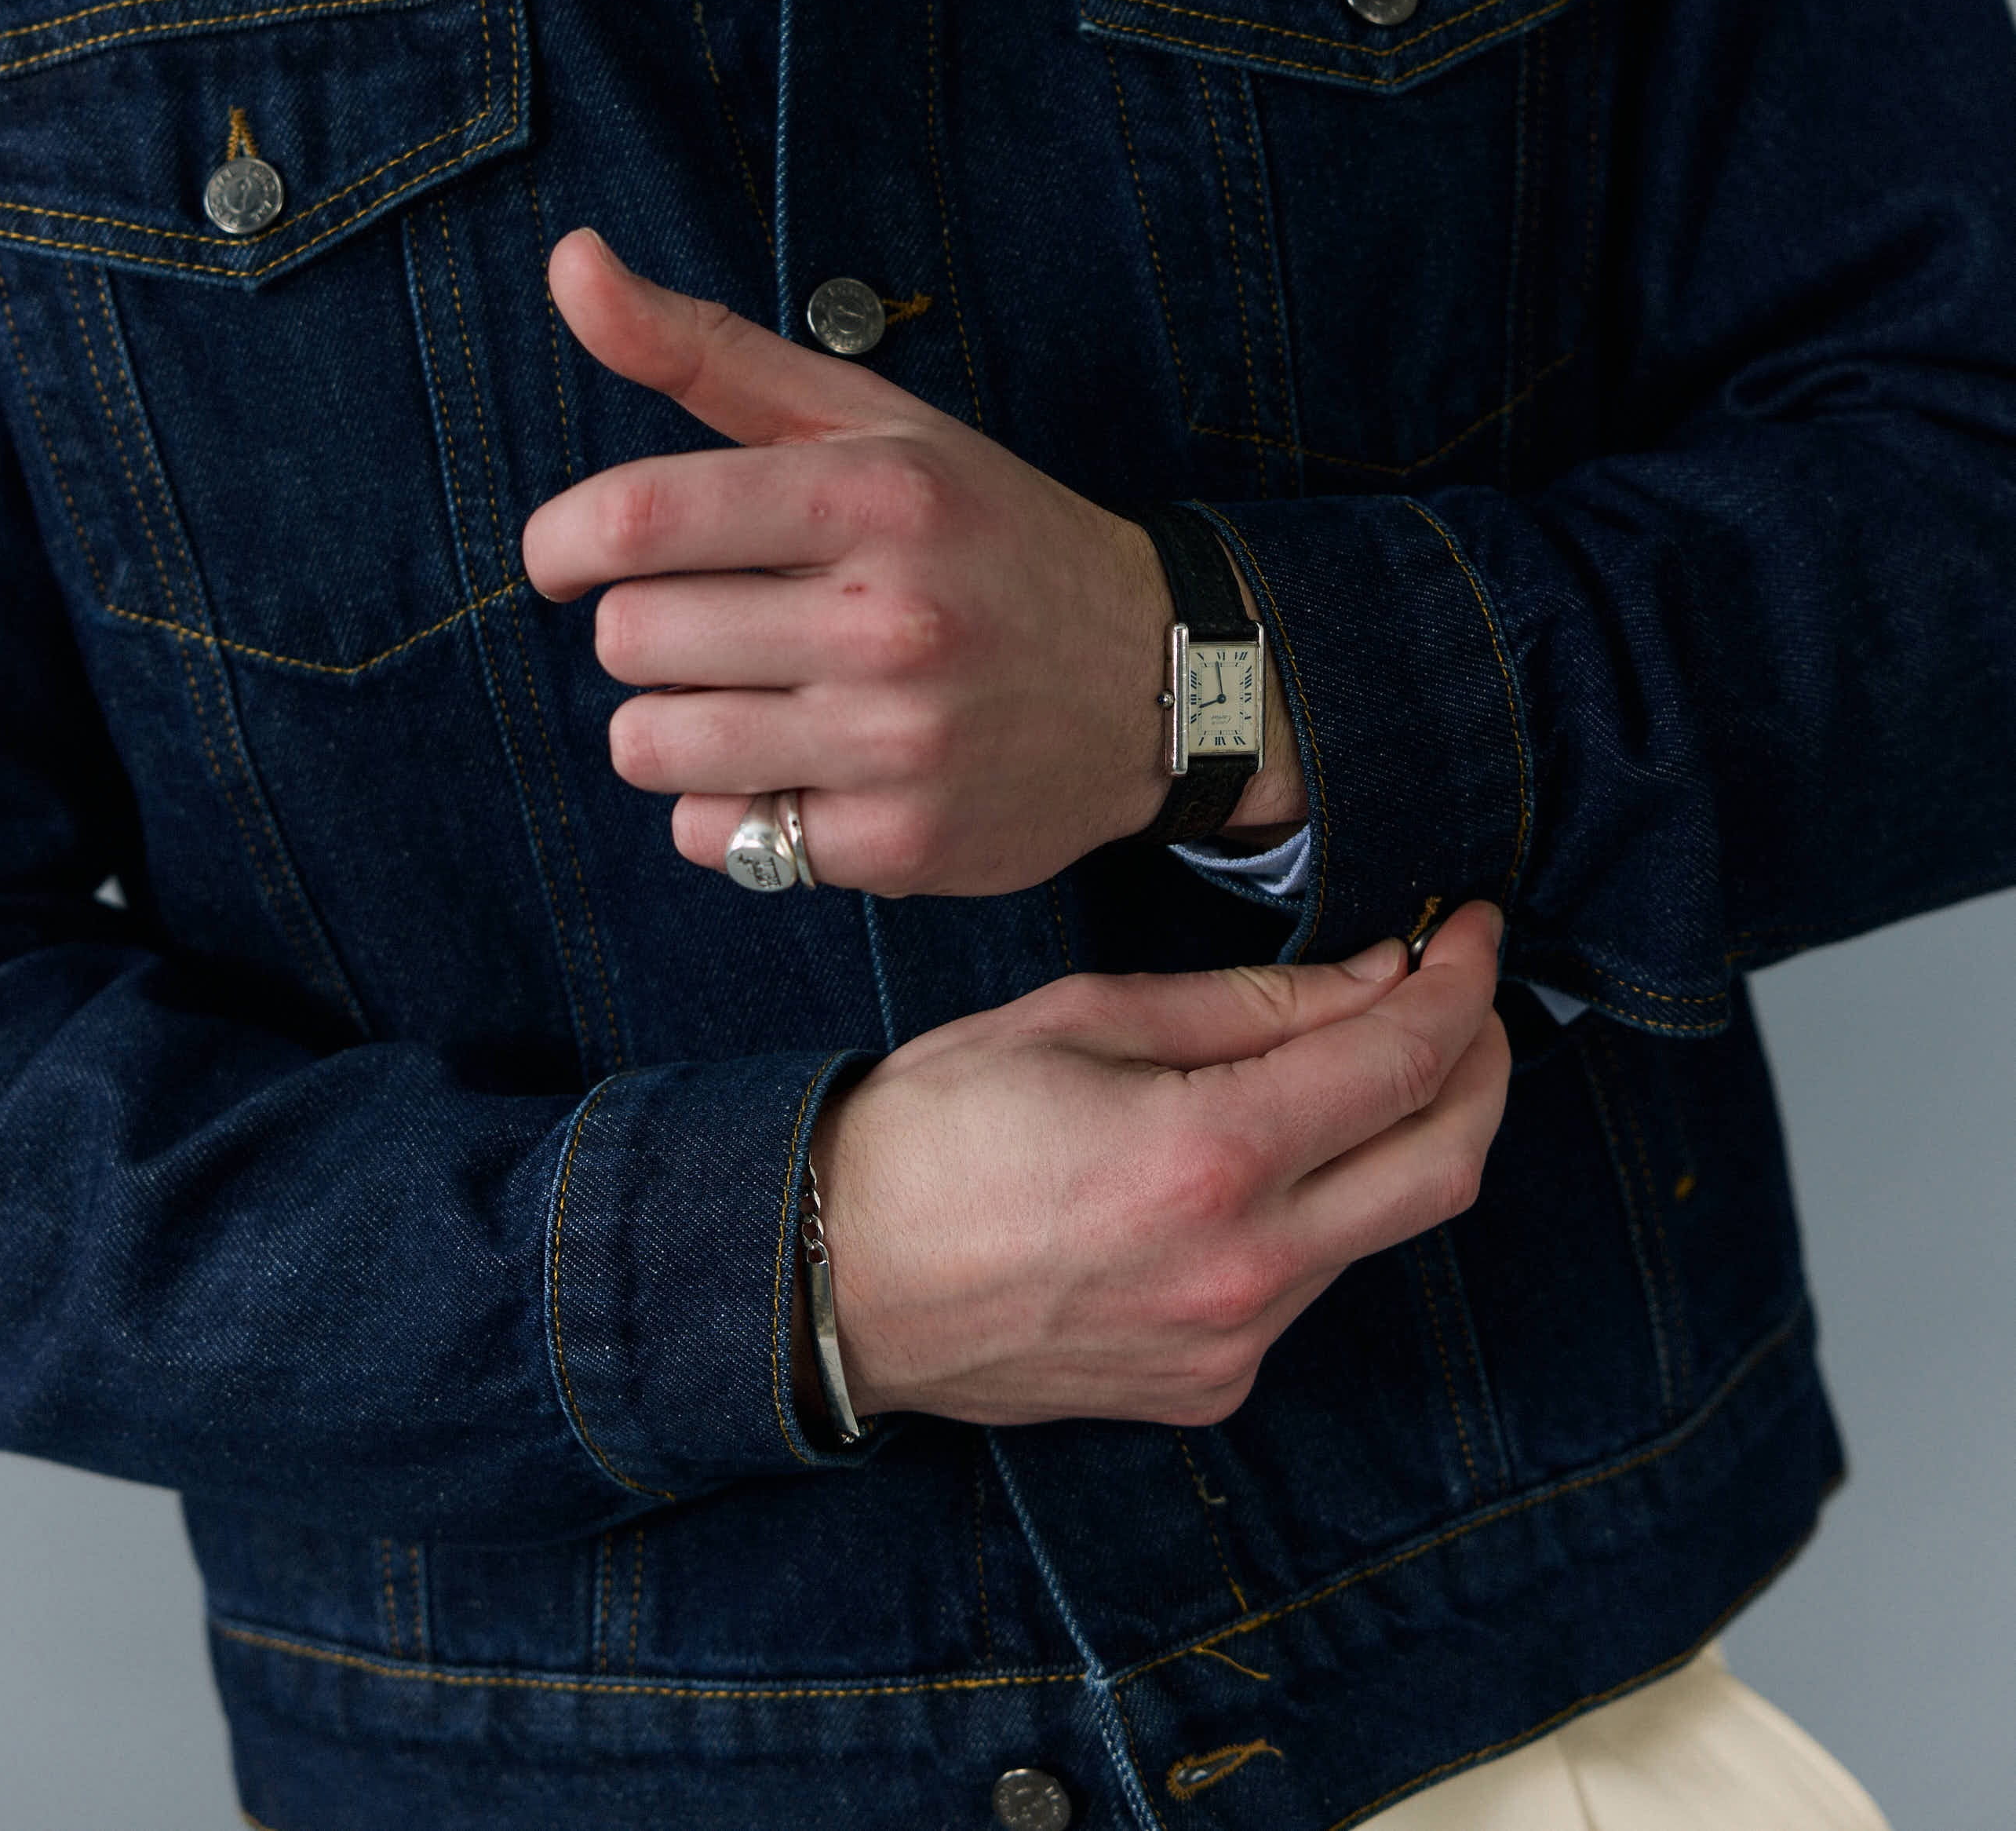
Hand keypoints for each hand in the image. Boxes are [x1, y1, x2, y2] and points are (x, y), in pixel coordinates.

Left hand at [521, 234, 1306, 895]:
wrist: (1155, 679)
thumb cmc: (981, 533)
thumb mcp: (868, 422)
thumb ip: (706, 350)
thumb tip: (570, 261)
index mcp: (874, 498)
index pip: (639, 519)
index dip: (560, 540)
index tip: (563, 553)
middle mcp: (890, 620)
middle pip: (629, 639)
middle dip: (644, 627)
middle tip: (717, 620)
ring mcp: (897, 743)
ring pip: (651, 745)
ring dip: (672, 722)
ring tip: (750, 693)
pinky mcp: (900, 845)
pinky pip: (717, 834)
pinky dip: (734, 805)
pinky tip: (804, 763)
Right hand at [812, 904, 1510, 1422]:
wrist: (836, 1279)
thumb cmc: (938, 1126)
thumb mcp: (1086, 1017)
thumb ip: (1250, 1007)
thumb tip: (1378, 979)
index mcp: (1211, 1156)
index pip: (1404, 1063)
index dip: (1462, 985)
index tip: (1473, 931)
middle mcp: (1246, 1268)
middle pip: (1448, 1165)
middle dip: (1483, 1064)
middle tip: (1468, 993)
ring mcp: (1235, 1344)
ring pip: (1385, 1227)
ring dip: (1402, 1135)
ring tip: (1364, 1057)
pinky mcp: (1212, 1388)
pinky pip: (1313, 1281)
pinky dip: (1328, 1204)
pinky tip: (1277, 1153)